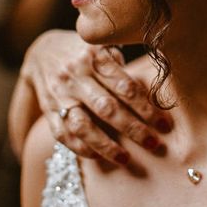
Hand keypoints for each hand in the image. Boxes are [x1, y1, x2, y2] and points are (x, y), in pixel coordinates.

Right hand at [10, 30, 171, 163]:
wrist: (42, 52)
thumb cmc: (88, 52)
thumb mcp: (106, 47)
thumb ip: (125, 67)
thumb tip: (154, 90)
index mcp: (95, 57)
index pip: (125, 87)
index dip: (146, 107)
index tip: (164, 124)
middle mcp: (76, 75)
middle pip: (107, 108)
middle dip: (132, 129)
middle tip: (153, 144)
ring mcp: (60, 94)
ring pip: (83, 125)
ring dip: (106, 145)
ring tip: (125, 159)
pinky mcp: (48, 109)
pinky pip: (63, 134)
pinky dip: (81, 148)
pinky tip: (99, 156)